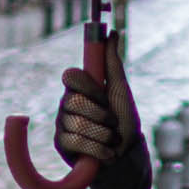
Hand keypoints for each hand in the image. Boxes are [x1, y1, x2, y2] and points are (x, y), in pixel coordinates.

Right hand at [51, 33, 139, 166]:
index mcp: (80, 88)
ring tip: (111, 140)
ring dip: (102, 134)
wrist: (126, 156)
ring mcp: (62, 124)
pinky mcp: (62, 144)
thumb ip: (113, 63)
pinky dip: (97, 149)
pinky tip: (106, 153)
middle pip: (75, 102)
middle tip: (113, 123)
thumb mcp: (121, 91)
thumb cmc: (124, 121)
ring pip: (76, 124)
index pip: (70, 76)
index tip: (104, 95)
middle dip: (101, 115)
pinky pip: (74, 142)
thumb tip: (112, 33)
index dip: (88, 87)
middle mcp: (67, 104)